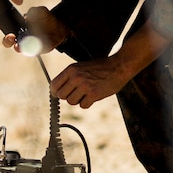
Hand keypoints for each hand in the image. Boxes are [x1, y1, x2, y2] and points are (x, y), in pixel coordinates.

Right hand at [0, 6, 66, 53]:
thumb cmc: (46, 19)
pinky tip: (33, 46)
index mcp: (17, 24)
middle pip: (7, 40)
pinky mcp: (35, 50)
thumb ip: (33, 11)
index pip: (4, 25)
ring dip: (17, 47)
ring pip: (17, 48)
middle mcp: (19, 35)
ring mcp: (26, 43)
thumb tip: (27, 18)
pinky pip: (30, 52)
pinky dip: (31, 50)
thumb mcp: (40, 11)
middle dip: (6, 40)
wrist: (60, 27)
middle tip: (10, 37)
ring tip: (19, 45)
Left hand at [49, 19, 172, 107]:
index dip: (56, 92)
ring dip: (78, 100)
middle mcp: (76, 77)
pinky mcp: (94, 94)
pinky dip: (87, 103)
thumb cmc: (99, 67)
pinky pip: (83, 105)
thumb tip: (56, 91)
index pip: (54, 85)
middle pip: (61, 96)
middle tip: (76, 94)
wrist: (118, 66)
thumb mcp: (81, 67)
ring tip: (86, 93)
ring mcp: (85, 86)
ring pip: (71, 102)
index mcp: (71, 69)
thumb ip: (69, 76)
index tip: (60, 94)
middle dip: (68, 96)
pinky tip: (93, 96)